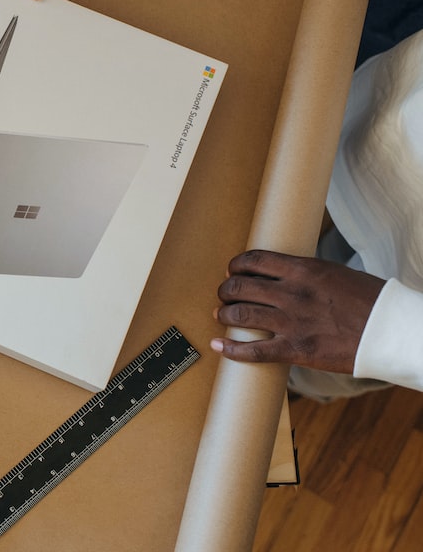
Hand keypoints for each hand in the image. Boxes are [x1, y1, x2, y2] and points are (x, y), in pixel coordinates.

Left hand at [211, 249, 384, 373]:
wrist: (391, 331)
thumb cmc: (369, 301)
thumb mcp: (334, 274)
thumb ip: (304, 274)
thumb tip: (281, 276)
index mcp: (303, 270)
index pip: (254, 260)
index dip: (236, 265)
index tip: (232, 270)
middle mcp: (293, 293)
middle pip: (240, 286)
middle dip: (226, 290)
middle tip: (224, 294)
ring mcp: (293, 322)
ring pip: (241, 315)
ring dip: (225, 314)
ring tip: (221, 314)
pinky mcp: (296, 350)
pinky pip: (254, 350)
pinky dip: (231, 349)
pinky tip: (218, 345)